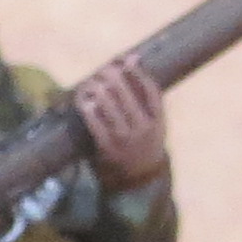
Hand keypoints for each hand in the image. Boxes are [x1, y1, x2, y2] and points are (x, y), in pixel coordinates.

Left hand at [72, 54, 168, 189]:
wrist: (138, 183)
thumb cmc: (143, 148)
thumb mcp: (155, 127)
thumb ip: (147, 104)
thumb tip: (135, 71)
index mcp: (158, 121)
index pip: (151, 90)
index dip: (139, 72)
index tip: (129, 58)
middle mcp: (143, 128)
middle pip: (127, 93)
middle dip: (113, 76)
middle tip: (104, 68)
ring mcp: (125, 138)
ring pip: (110, 104)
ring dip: (98, 88)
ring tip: (92, 80)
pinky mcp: (107, 147)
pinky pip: (95, 122)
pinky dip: (88, 107)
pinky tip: (83, 99)